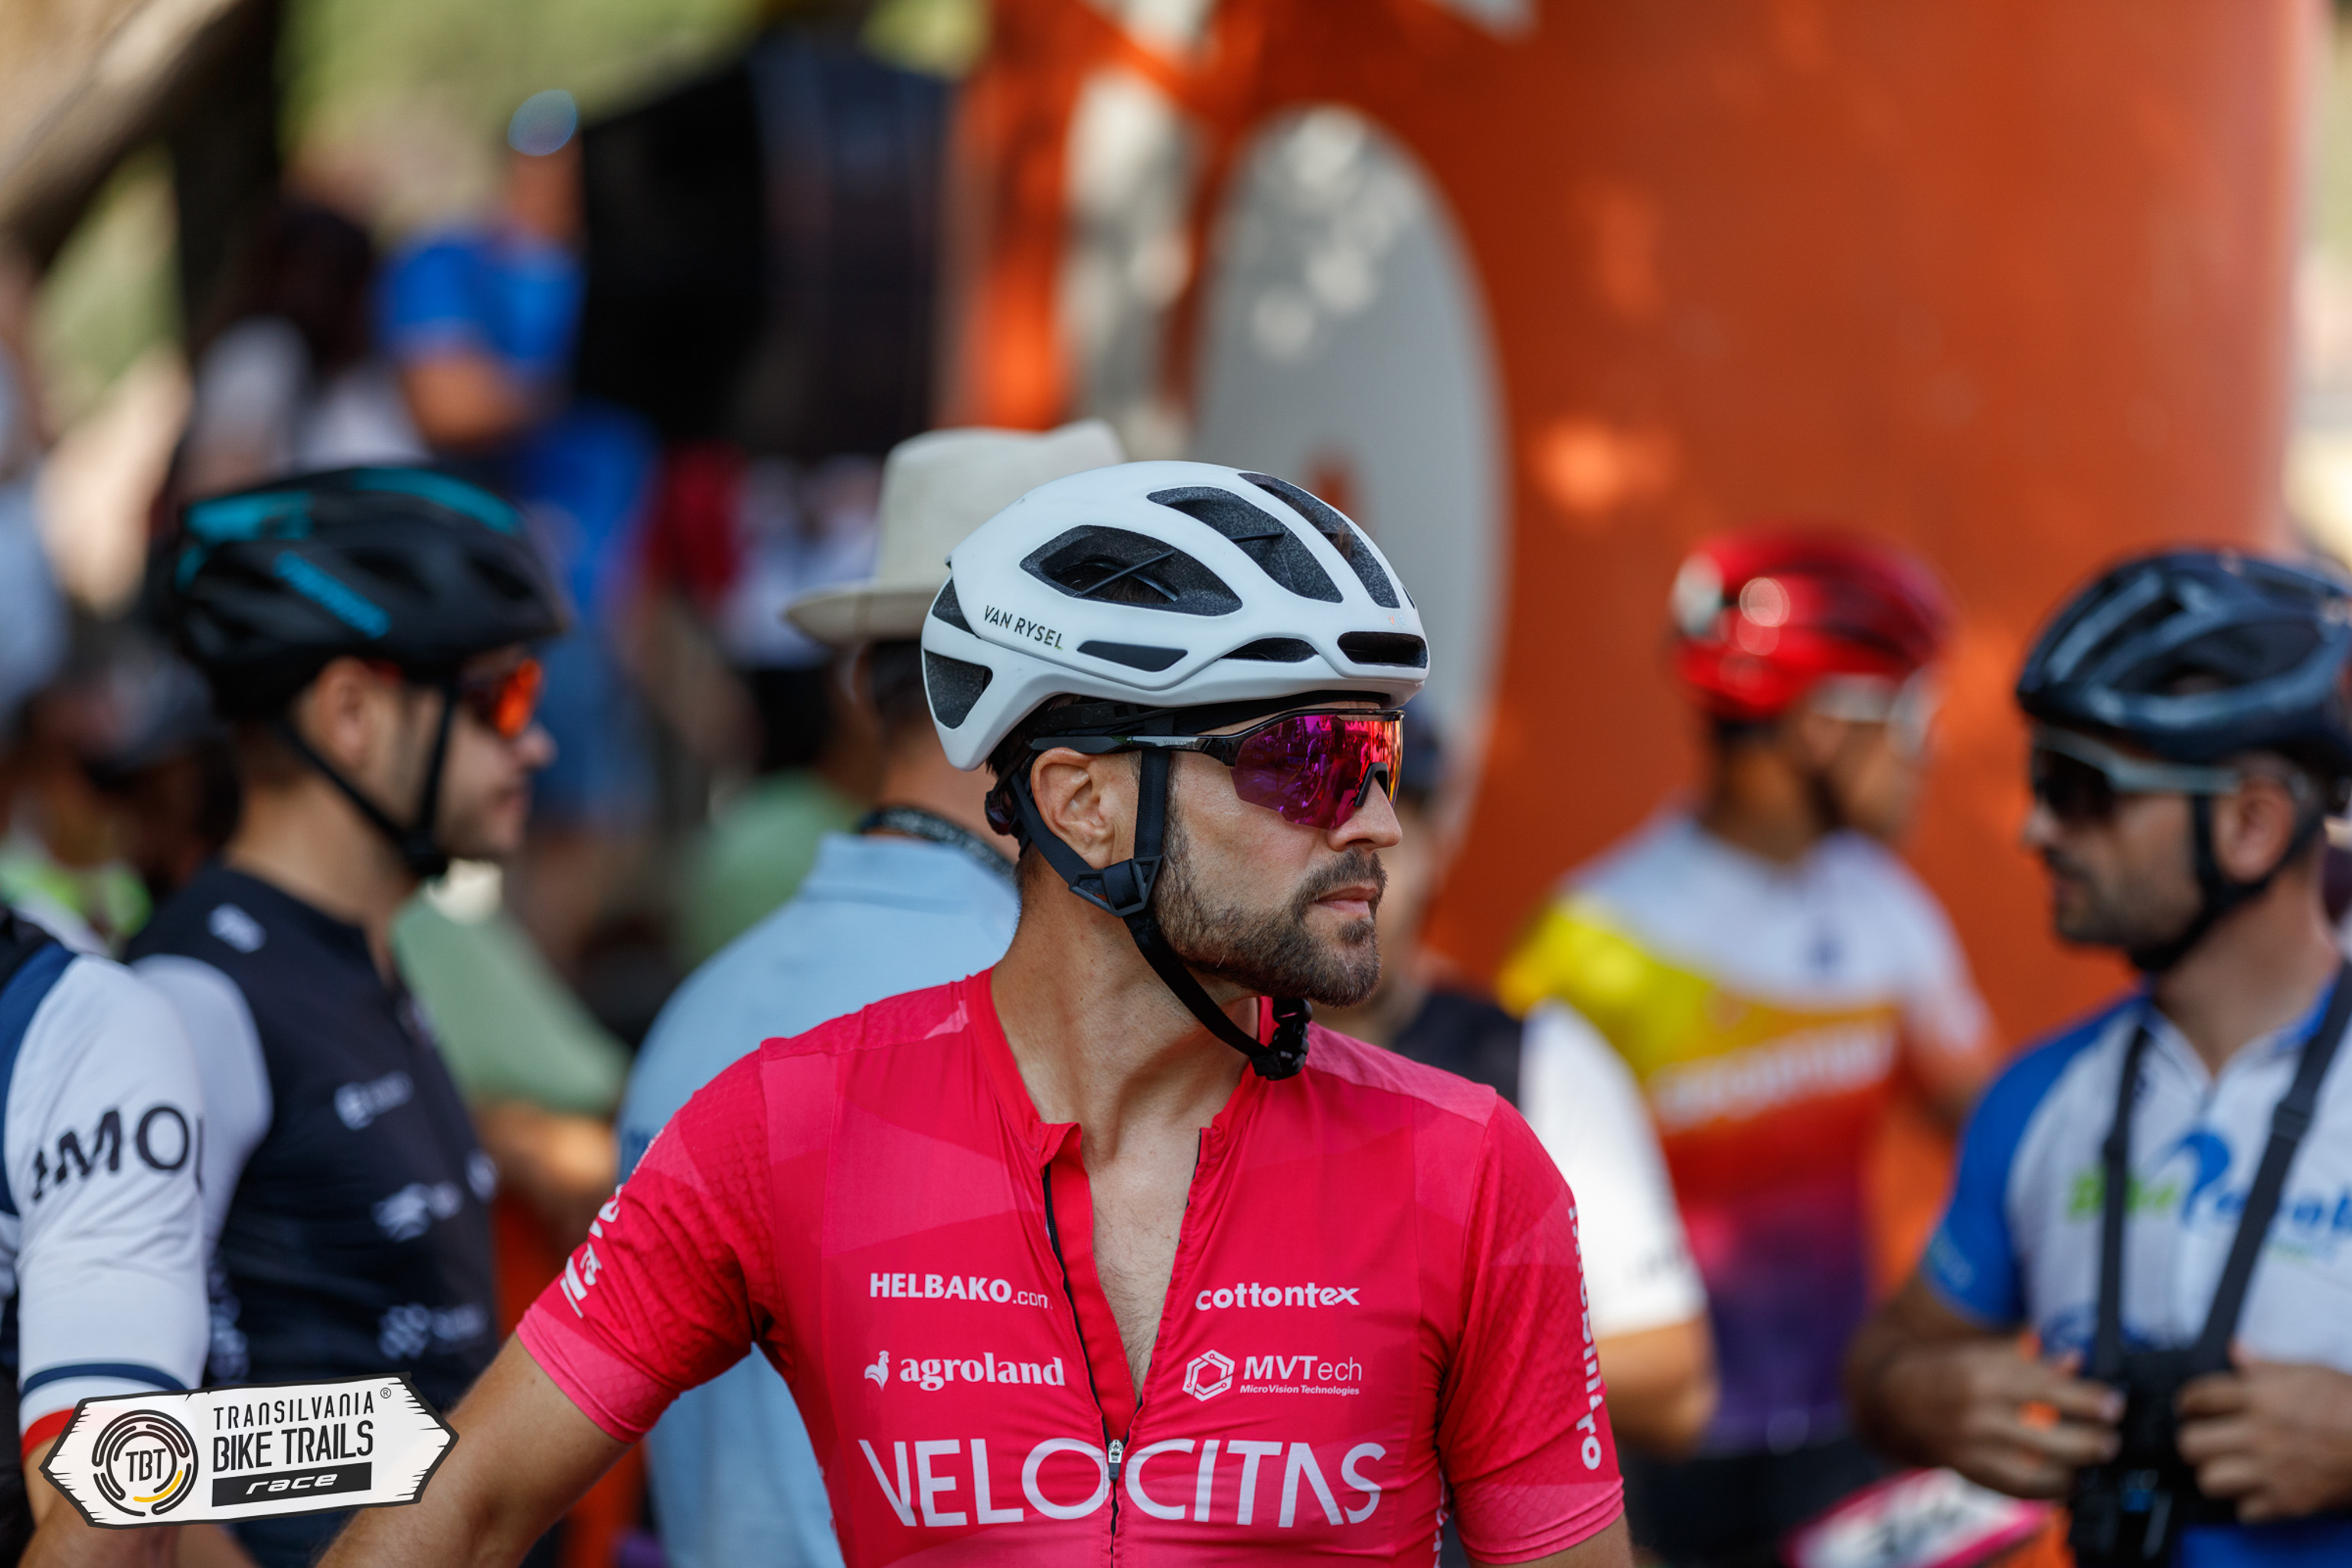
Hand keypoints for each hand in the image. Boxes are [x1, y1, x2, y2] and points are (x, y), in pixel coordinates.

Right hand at [1880, 1343, 2121, 1498]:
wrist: (1890, 1400)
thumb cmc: (1943, 1370)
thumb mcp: (1981, 1353)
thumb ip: (2029, 1359)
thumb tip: (2075, 1361)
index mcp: (1982, 1374)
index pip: (2045, 1387)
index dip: (2085, 1398)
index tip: (2114, 1404)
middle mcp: (1977, 1412)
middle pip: (2046, 1433)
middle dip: (2088, 1441)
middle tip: (2113, 1441)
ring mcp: (1972, 1447)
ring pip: (2034, 1470)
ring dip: (2072, 1471)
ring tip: (2094, 1465)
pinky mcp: (1968, 1472)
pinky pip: (2015, 1490)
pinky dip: (2045, 1490)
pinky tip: (2066, 1483)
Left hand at [2177, 1349, 2351, 1521]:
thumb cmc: (2351, 1405)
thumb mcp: (2309, 1372)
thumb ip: (2266, 1365)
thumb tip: (2236, 1349)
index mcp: (2260, 1397)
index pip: (2199, 1397)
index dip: (2187, 1403)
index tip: (2188, 1409)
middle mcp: (2258, 1434)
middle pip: (2191, 1443)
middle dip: (2192, 1442)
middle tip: (2203, 1441)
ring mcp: (2271, 1470)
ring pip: (2210, 1479)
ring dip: (2215, 1475)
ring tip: (2227, 1468)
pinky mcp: (2288, 1501)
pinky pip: (2245, 1511)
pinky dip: (2249, 1505)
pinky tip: (2258, 1492)